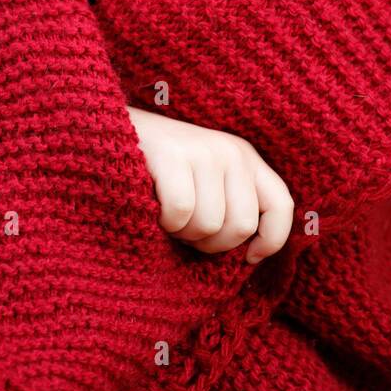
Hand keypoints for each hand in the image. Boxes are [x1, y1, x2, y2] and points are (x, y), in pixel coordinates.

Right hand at [127, 106, 294, 264]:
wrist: (109, 132)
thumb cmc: (159, 172)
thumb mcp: (206, 182)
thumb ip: (232, 205)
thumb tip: (252, 255)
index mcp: (245, 159)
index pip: (281, 205)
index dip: (270, 241)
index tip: (247, 258)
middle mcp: (231, 151)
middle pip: (241, 226)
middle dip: (210, 243)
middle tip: (185, 229)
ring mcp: (202, 150)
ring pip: (208, 225)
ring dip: (182, 233)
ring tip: (166, 213)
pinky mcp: (171, 155)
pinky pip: (181, 212)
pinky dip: (163, 222)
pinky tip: (152, 206)